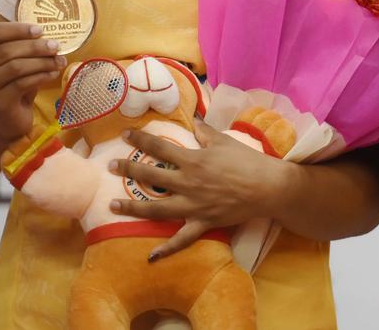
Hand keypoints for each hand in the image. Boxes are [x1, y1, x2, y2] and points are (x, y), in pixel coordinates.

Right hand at [0, 23, 64, 142]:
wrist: (5, 119)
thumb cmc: (13, 85)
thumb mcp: (16, 62)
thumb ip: (25, 48)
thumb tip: (51, 37)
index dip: (18, 29)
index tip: (40, 30)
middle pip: (7, 50)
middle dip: (36, 46)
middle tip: (56, 46)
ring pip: (16, 66)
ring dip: (42, 62)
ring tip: (59, 61)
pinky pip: (23, 83)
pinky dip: (41, 76)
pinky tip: (53, 74)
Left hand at [108, 123, 292, 260]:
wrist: (267, 187)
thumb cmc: (247, 161)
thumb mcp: (225, 141)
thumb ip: (205, 133)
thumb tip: (195, 121)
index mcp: (193, 160)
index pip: (160, 148)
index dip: (141, 140)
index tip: (125, 135)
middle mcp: (188, 183)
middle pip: (151, 176)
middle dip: (128, 169)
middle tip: (110, 166)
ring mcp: (193, 206)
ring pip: (156, 209)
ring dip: (133, 208)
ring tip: (113, 206)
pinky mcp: (203, 223)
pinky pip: (181, 239)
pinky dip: (166, 249)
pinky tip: (151, 256)